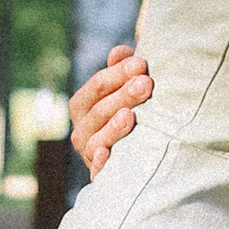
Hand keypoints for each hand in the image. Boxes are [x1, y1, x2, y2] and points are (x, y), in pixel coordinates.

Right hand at [68, 42, 150, 178]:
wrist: (138, 155)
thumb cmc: (132, 110)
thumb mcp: (127, 86)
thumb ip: (122, 68)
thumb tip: (121, 52)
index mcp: (83, 105)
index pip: (97, 86)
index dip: (117, 74)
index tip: (141, 64)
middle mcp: (81, 130)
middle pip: (99, 111)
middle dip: (123, 96)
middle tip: (146, 84)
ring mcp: (90, 154)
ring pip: (97, 140)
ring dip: (113, 127)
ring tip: (130, 115)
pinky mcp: (101, 176)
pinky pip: (97, 172)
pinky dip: (100, 164)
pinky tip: (107, 154)